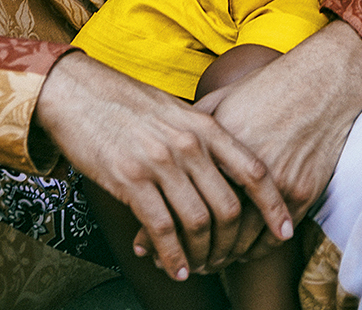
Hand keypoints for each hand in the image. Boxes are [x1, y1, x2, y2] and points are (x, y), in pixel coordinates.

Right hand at [33, 50, 293, 280]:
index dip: (273, 206)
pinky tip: (176, 269)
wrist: (77, 92)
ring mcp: (159, 162)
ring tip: (200, 268)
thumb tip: (227, 166)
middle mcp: (187, 144)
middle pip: (229, 207)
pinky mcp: (130, 180)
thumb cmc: (127, 103)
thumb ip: (202, 134)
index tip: (283, 232)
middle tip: (228, 260)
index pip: (253, 170)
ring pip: (198, 223)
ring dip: (202, 255)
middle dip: (232, 243)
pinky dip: (173, 258)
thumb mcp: (175, 110)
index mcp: (203, 125)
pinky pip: (163, 230)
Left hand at [132, 22, 361, 269]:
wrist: (320, 84)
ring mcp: (275, 182)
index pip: (181, 198)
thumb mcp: (223, 99)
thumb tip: (165, 145)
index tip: (150, 244)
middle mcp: (242, 164)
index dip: (164, 226)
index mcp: (216, 141)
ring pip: (241, 240)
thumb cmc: (267, 89)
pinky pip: (272, 239)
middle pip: (210, 227)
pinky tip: (241, 252)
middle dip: (192, 251)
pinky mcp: (301, 193)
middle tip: (181, 261)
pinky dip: (255, 251)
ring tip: (209, 262)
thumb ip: (193, 125)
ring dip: (223, 257)